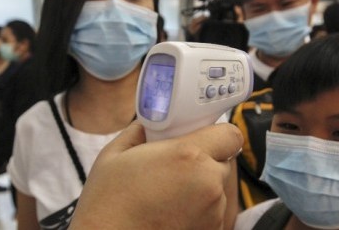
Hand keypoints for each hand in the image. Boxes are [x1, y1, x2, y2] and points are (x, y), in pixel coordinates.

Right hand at [69, 122, 242, 229]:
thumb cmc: (107, 203)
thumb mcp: (114, 155)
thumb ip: (138, 132)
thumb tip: (146, 126)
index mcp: (189, 155)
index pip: (230, 135)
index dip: (219, 134)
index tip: (202, 138)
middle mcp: (209, 182)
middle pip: (225, 162)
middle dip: (207, 161)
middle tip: (180, 167)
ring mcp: (214, 211)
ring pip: (219, 188)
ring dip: (204, 187)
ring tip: (172, 194)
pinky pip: (214, 211)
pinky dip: (200, 210)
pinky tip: (173, 212)